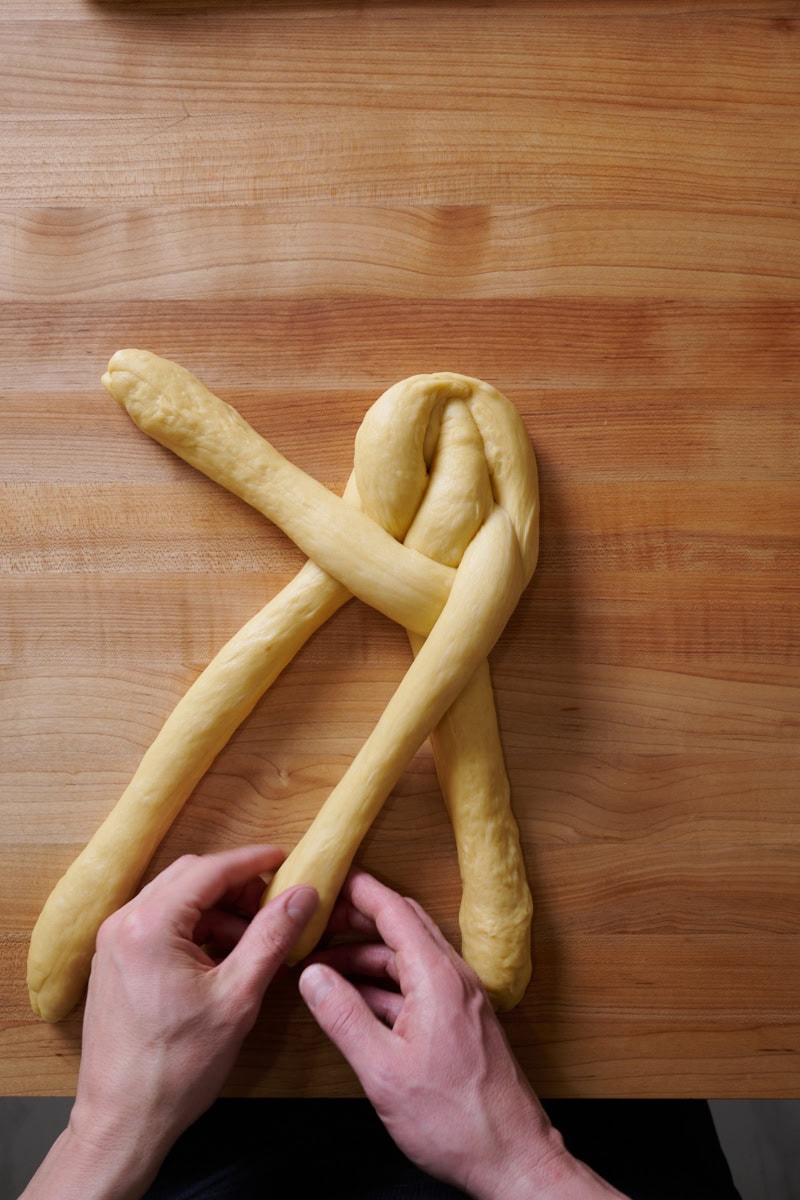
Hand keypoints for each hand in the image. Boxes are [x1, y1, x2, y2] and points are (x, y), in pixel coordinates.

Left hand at [25, 845, 317, 1199]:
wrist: (122, 1122)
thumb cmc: (179, 1067)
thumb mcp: (238, 997)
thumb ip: (271, 937)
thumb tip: (304, 893)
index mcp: (150, 925)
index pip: (211, 870)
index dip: (254, 862)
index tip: (288, 860)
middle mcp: (124, 922)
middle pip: (190, 877)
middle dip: (236, 885)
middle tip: (275, 903)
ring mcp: (113, 942)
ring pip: (175, 900)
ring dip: (217, 909)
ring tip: (255, 937)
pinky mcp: (114, 962)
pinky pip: (160, 924)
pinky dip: (195, 929)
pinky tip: (224, 956)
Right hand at [299, 872, 625, 1199]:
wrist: (512, 1158)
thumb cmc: (456, 1120)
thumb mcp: (383, 1070)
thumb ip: (344, 1017)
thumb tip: (313, 977)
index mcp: (437, 977)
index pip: (394, 911)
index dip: (359, 891)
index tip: (329, 879)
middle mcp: (453, 978)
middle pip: (402, 927)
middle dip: (357, 920)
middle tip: (316, 922)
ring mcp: (460, 1000)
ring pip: (407, 959)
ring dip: (366, 956)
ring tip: (323, 965)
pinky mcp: (460, 1022)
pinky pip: (416, 986)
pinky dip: (383, 984)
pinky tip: (355, 999)